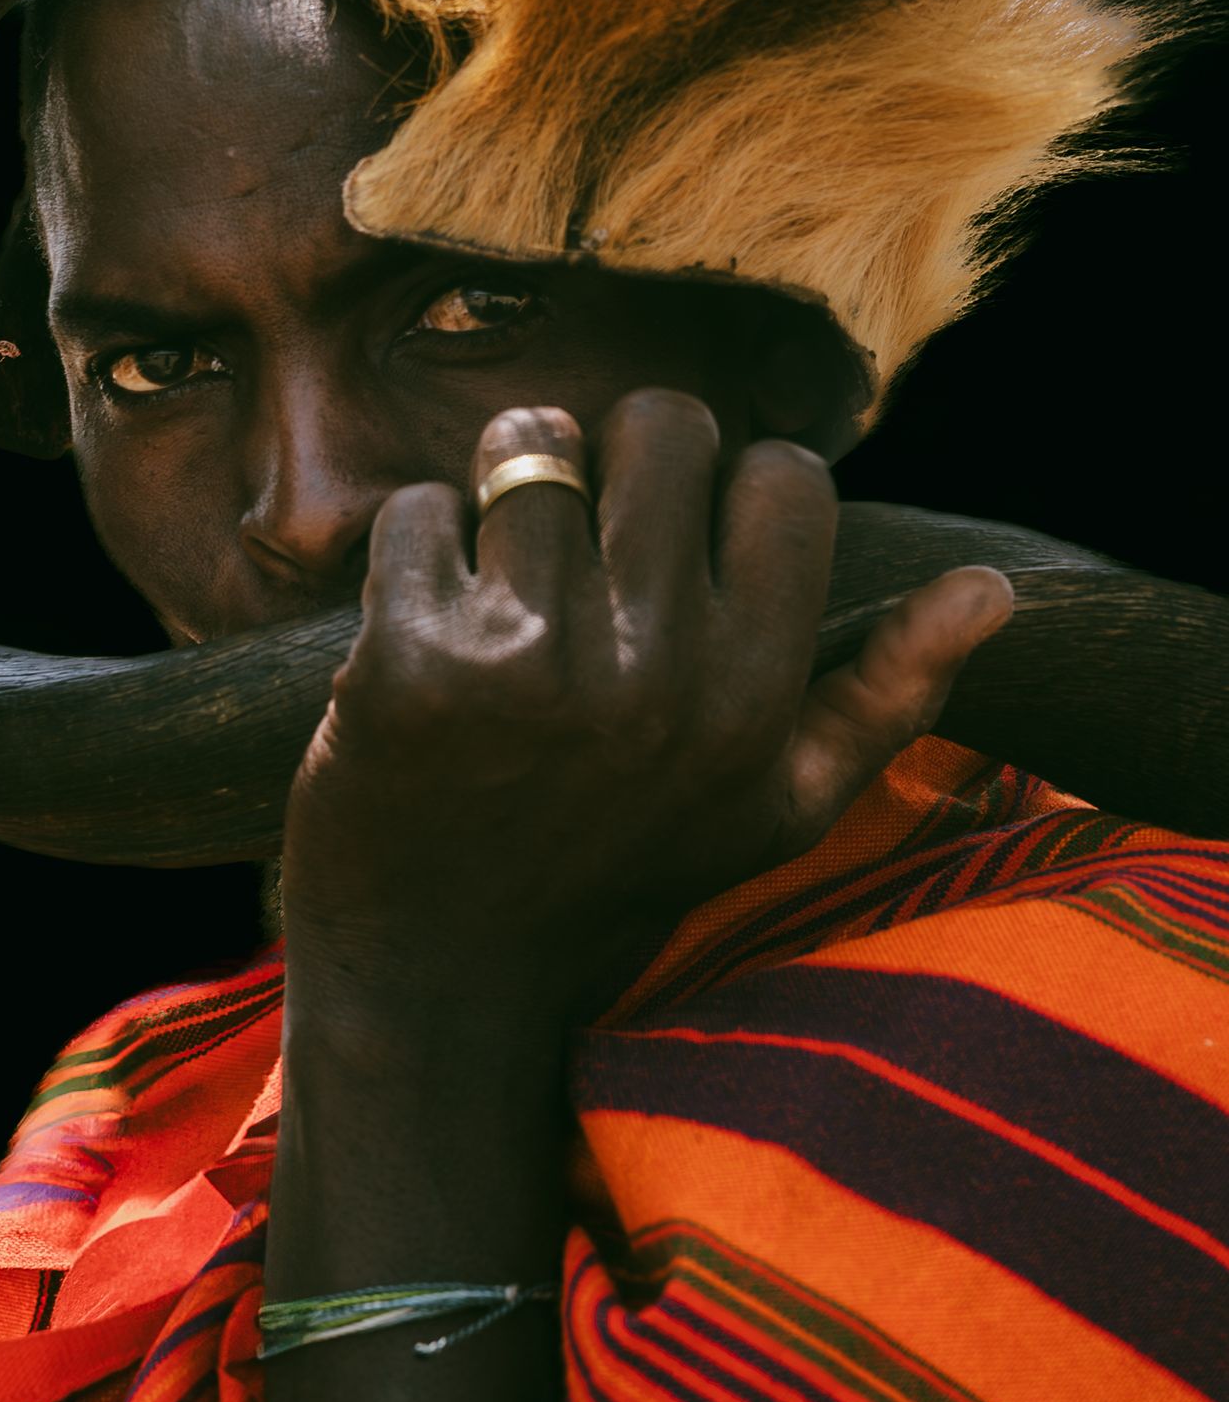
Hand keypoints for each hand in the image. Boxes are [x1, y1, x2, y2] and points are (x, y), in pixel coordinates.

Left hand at [281, 394, 1012, 1042]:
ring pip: (531, 445)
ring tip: (504, 578)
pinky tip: (427, 628)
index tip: (685, 545)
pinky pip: (416, 510)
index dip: (727, 490)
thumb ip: (889, 697)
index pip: (781, 476)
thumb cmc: (623, 870)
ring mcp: (525, 662)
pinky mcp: (408, 664)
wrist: (450, 977)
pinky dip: (414, 550)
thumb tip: (993, 589)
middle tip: (588, 534)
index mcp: (752, 691)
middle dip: (620, 459)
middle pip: (660, 423)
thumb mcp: (778, 805)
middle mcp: (650, 669)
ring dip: (508, 495)